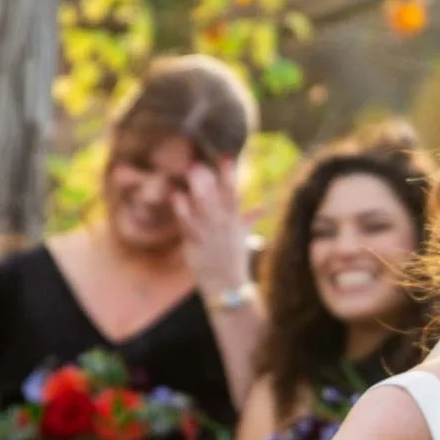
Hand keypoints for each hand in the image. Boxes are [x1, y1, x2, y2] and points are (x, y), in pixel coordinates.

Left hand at [171, 156, 250, 298]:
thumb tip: (265, 206)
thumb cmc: (234, 258)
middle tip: (197, 160)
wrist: (226, 284)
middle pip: (216, 196)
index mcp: (235, 220)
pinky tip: (175, 194)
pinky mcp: (195, 242)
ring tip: (189, 170)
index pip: (234, 192)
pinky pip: (187, 223)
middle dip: (208, 178)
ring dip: (196, 188)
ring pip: (203, 206)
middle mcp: (223, 224)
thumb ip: (251, 218)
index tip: (225, 156)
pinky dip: (181, 208)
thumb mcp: (245, 236)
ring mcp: (209, 233)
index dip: (229, 174)